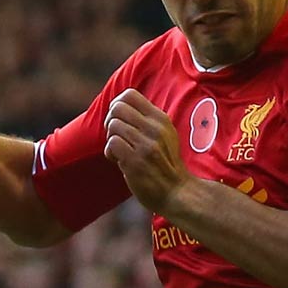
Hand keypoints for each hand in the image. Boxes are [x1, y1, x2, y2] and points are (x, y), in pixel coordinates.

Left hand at [103, 90, 189, 213]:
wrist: (177, 192)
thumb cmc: (166, 165)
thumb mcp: (165, 135)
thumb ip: (147, 121)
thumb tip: (118, 106)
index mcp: (160, 119)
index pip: (129, 94)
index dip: (117, 105)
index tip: (119, 120)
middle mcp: (154, 129)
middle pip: (117, 108)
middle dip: (110, 120)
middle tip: (116, 135)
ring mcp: (146, 145)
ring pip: (113, 125)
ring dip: (110, 139)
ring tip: (119, 151)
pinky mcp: (136, 161)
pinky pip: (112, 143)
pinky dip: (110, 153)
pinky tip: (118, 161)